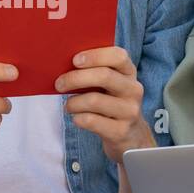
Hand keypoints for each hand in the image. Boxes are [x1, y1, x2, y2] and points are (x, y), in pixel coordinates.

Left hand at [56, 46, 154, 164]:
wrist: (130, 136)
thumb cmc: (112, 103)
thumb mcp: (110, 85)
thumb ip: (94, 71)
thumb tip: (63, 63)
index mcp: (129, 72)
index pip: (118, 56)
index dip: (95, 56)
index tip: (75, 60)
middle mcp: (133, 90)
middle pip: (104, 76)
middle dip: (75, 78)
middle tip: (59, 84)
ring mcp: (129, 111)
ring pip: (94, 100)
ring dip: (73, 102)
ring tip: (68, 106)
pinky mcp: (121, 131)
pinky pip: (91, 121)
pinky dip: (78, 118)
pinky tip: (77, 118)